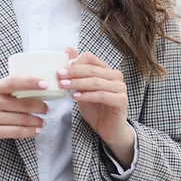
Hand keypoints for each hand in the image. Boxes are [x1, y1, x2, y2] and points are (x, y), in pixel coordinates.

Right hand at [0, 76, 48, 155]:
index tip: (45, 84)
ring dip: (36, 121)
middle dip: (39, 106)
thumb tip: (36, 90)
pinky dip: (29, 132)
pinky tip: (36, 130)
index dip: (30, 82)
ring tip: (42, 121)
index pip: (13, 82)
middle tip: (46, 109)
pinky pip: (15, 131)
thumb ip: (9, 91)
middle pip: (21, 103)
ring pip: (20, 119)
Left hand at [59, 49, 133, 165]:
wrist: (108, 130)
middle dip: (73, 72)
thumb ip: (76, 73)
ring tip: (63, 86)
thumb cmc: (94, 108)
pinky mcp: (122, 101)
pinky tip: (75, 97)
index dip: (74, 62)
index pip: (90, 58)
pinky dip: (87, 95)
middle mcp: (116, 76)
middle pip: (92, 69)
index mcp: (106, 70)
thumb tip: (66, 50)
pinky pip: (102, 95)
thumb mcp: (81, 89)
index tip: (59, 70)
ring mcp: (121, 88)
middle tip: (58, 76)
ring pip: (96, 82)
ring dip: (77, 83)